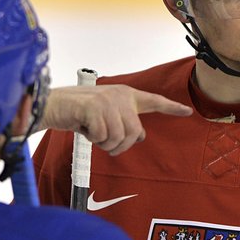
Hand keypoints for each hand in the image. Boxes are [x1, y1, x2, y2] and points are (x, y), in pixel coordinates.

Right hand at [39, 85, 191, 155]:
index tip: (188, 111)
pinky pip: (103, 137)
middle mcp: (120, 95)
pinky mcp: (95, 108)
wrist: (51, 105)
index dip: (171, 107)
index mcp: (125, 95)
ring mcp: (108, 100)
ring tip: (91, 131)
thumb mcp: (104, 116)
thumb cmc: (77, 113)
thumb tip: (141, 136)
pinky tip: (83, 127)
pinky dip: (92, 139)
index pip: (153, 101)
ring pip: (119, 138)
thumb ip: (123, 122)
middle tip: (101, 140)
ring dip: (104, 143)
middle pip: (135, 134)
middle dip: (118, 145)